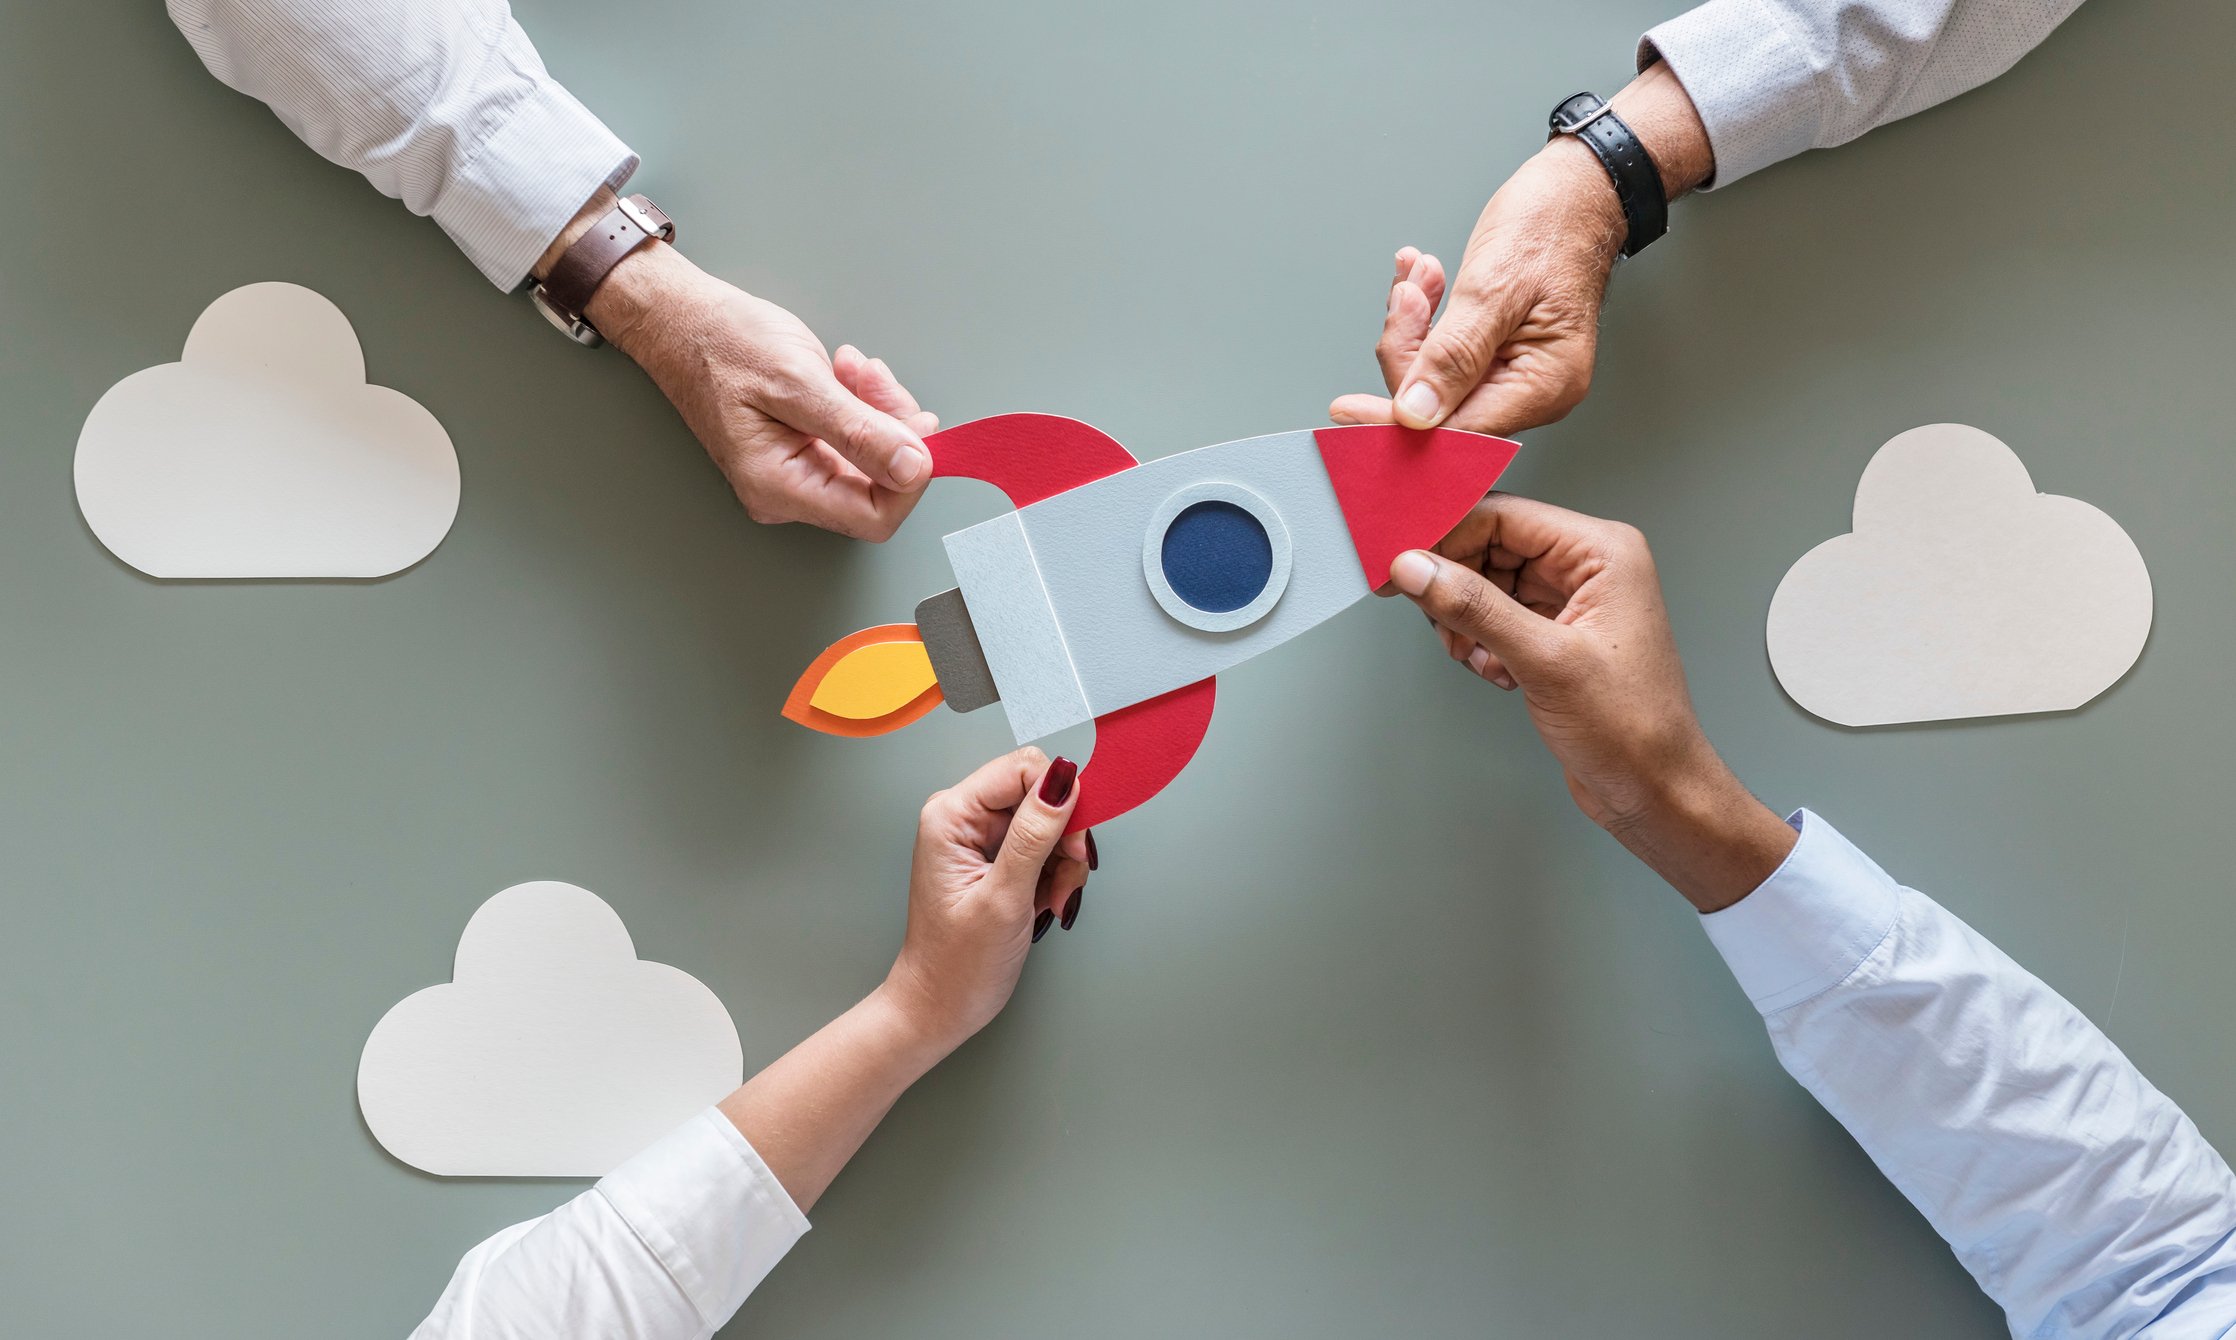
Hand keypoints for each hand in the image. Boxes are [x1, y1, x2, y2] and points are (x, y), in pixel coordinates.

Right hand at [581, 243, 936, 539]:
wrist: (680, 320)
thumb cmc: (720, 343)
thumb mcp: (797, 381)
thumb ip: (858, 430)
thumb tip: (912, 468)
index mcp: (779, 487)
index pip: (874, 517)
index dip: (909, 478)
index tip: (917, 428)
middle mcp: (787, 492)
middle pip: (879, 486)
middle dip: (894, 430)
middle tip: (875, 379)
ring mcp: (795, 472)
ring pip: (872, 459)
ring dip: (879, 409)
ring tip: (853, 368)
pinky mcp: (803, 449)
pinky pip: (855, 440)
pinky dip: (864, 404)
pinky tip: (846, 374)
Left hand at [881, 748, 1094, 1050]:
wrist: (940, 1007)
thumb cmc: (957, 964)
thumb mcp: (1004, 898)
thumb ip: (1034, 834)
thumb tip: (1063, 779)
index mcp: (951, 815)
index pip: (1022, 768)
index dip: (1059, 799)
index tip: (1073, 844)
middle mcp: (962, 817)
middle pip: (1040, 793)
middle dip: (1064, 837)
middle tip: (1063, 879)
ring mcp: (978, 837)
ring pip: (1049, 821)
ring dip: (1063, 862)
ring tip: (1051, 900)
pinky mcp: (995, 857)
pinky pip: (1043, 846)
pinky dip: (1056, 874)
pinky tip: (1045, 902)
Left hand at [1330, 62, 1713, 437]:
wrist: (1577, 192)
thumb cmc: (1553, 226)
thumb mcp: (1495, 287)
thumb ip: (1453, 356)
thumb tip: (1417, 414)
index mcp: (1545, 385)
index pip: (1458, 430)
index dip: (1398, 420)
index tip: (1348, 409)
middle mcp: (1533, 389)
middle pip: (1441, 405)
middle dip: (1409, 351)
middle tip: (1404, 299)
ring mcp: (1515, 372)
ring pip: (1435, 376)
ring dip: (1415, 326)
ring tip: (1419, 278)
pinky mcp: (1497, 354)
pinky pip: (1445, 353)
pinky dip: (1427, 319)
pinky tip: (1423, 285)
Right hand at [1386, 495, 1791, 910]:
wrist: (1654, 791)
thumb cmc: (1633, 729)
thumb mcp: (1545, 661)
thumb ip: (1475, 607)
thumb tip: (1417, 568)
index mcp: (1603, 552)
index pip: (1505, 515)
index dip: (1447, 534)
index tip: (1401, 559)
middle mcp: (1589, 568)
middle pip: (1491, 546)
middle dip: (1454, 582)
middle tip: (1429, 614)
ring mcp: (1572, 602)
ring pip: (1488, 583)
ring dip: (1466, 618)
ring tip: (1474, 654)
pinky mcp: (1556, 635)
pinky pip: (1497, 616)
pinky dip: (1481, 642)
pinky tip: (1495, 671)